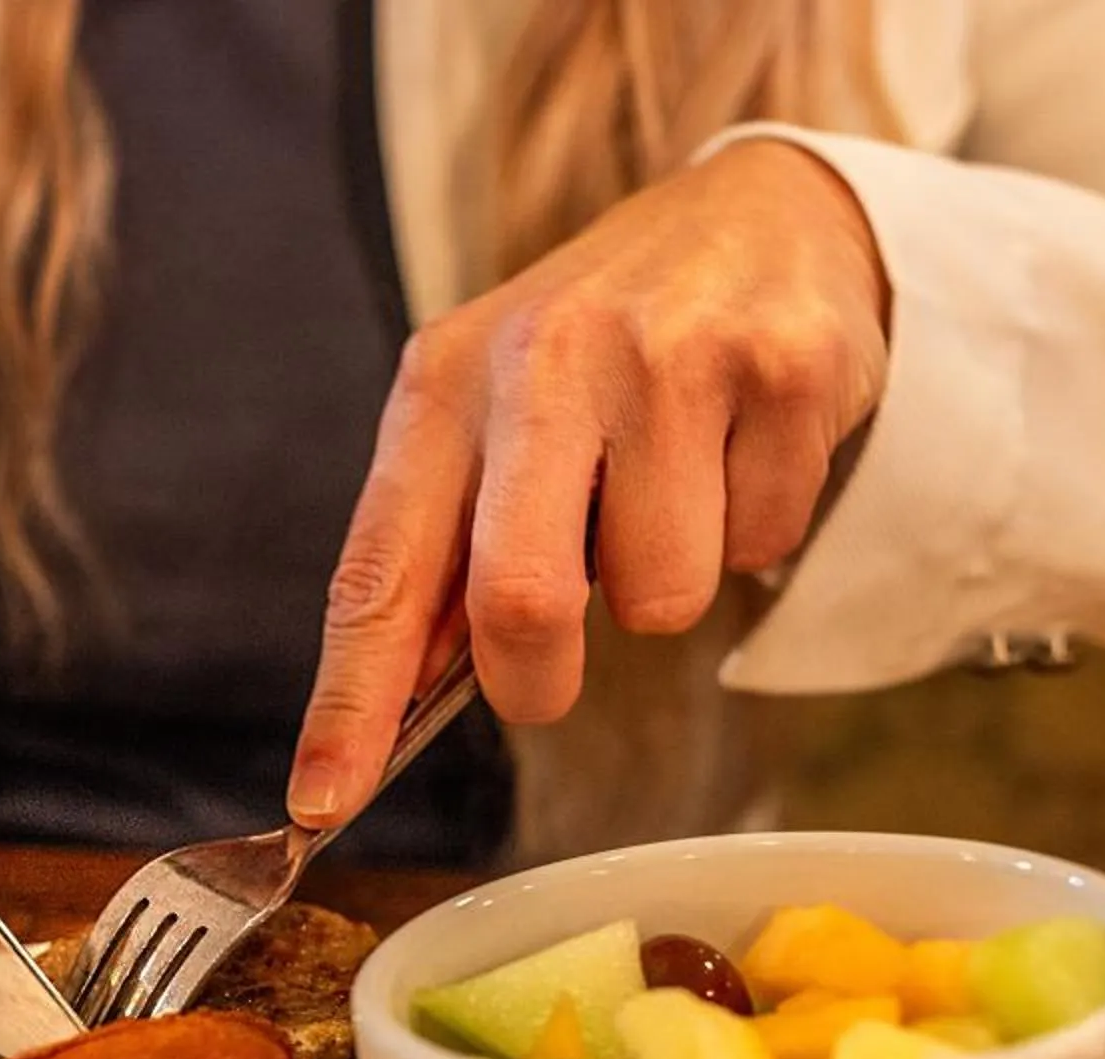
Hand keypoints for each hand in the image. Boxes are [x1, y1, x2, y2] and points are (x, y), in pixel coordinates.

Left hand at [288, 139, 889, 822]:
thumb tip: (389, 710)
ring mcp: (672, 360)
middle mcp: (549, 359)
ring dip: (667, 586)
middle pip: (524, 603)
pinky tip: (740, 452)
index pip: (379, 572)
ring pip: (661, 598)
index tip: (320, 799)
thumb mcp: (492, 416)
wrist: (759, 213)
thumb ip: (442, 548)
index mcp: (446, 384)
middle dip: (538, 678)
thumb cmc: (603, 350)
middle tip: (552, 671)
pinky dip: (751, 531)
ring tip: (671, 494)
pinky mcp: (785, 372)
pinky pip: (762, 546)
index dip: (349, 703)